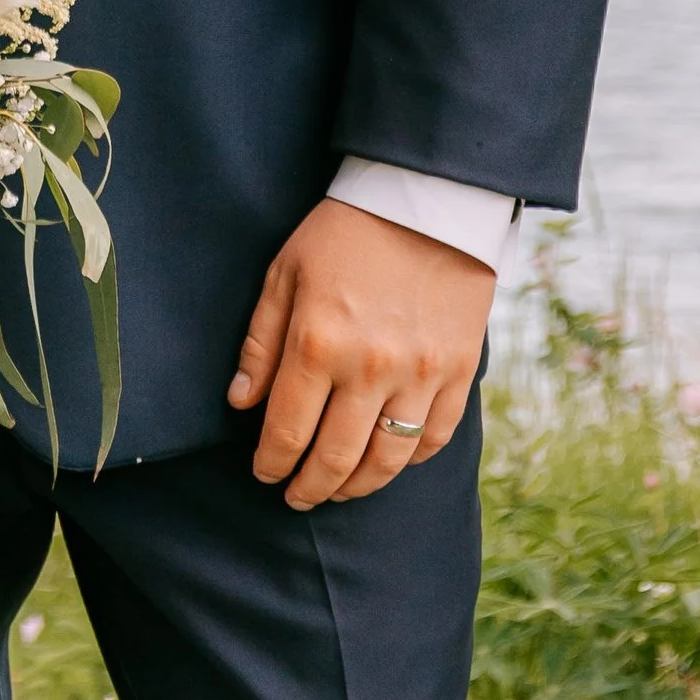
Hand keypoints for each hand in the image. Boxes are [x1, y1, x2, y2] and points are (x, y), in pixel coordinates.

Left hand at [227, 199, 493, 508]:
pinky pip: (432, 439)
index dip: (272, 463)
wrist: (425, 201)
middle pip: (335, 459)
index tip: (264, 474)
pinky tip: (387, 460)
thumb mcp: (286, 272)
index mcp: (318, 341)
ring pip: (386, 461)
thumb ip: (262, 343)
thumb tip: (242, 403)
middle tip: (296, 497)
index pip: (287, 431)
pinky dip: (408, 460)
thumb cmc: (343, 233)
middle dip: (310, 488)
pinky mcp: (457, 373)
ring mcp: (419, 374)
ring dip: (357, 486)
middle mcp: (369, 368)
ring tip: (338, 490)